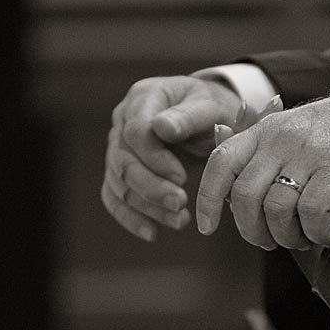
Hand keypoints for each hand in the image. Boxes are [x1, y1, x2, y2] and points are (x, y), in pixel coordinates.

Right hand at [101, 75, 241, 240]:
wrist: (212, 115)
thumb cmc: (214, 108)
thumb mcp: (210, 106)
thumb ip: (188, 116)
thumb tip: (161, 127)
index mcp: (144, 97)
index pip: (136, 132)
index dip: (155, 158)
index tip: (182, 177)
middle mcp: (122, 119)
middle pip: (123, 160)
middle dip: (151, 188)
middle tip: (181, 204)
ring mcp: (117, 145)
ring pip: (119, 183)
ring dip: (147, 207)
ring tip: (181, 220)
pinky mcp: (119, 168)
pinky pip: (115, 196)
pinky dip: (131, 217)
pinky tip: (153, 233)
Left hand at [196, 79, 329, 249]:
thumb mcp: (295, 131)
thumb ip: (266, 155)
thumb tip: (235, 196)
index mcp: (265, 130)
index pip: (221, 163)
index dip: (207, 199)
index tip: (206, 227)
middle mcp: (281, 139)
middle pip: (245, 195)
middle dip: (251, 231)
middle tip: (269, 243)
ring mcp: (308, 151)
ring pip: (276, 208)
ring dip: (286, 237)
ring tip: (302, 241)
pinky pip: (311, 210)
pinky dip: (316, 232)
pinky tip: (327, 234)